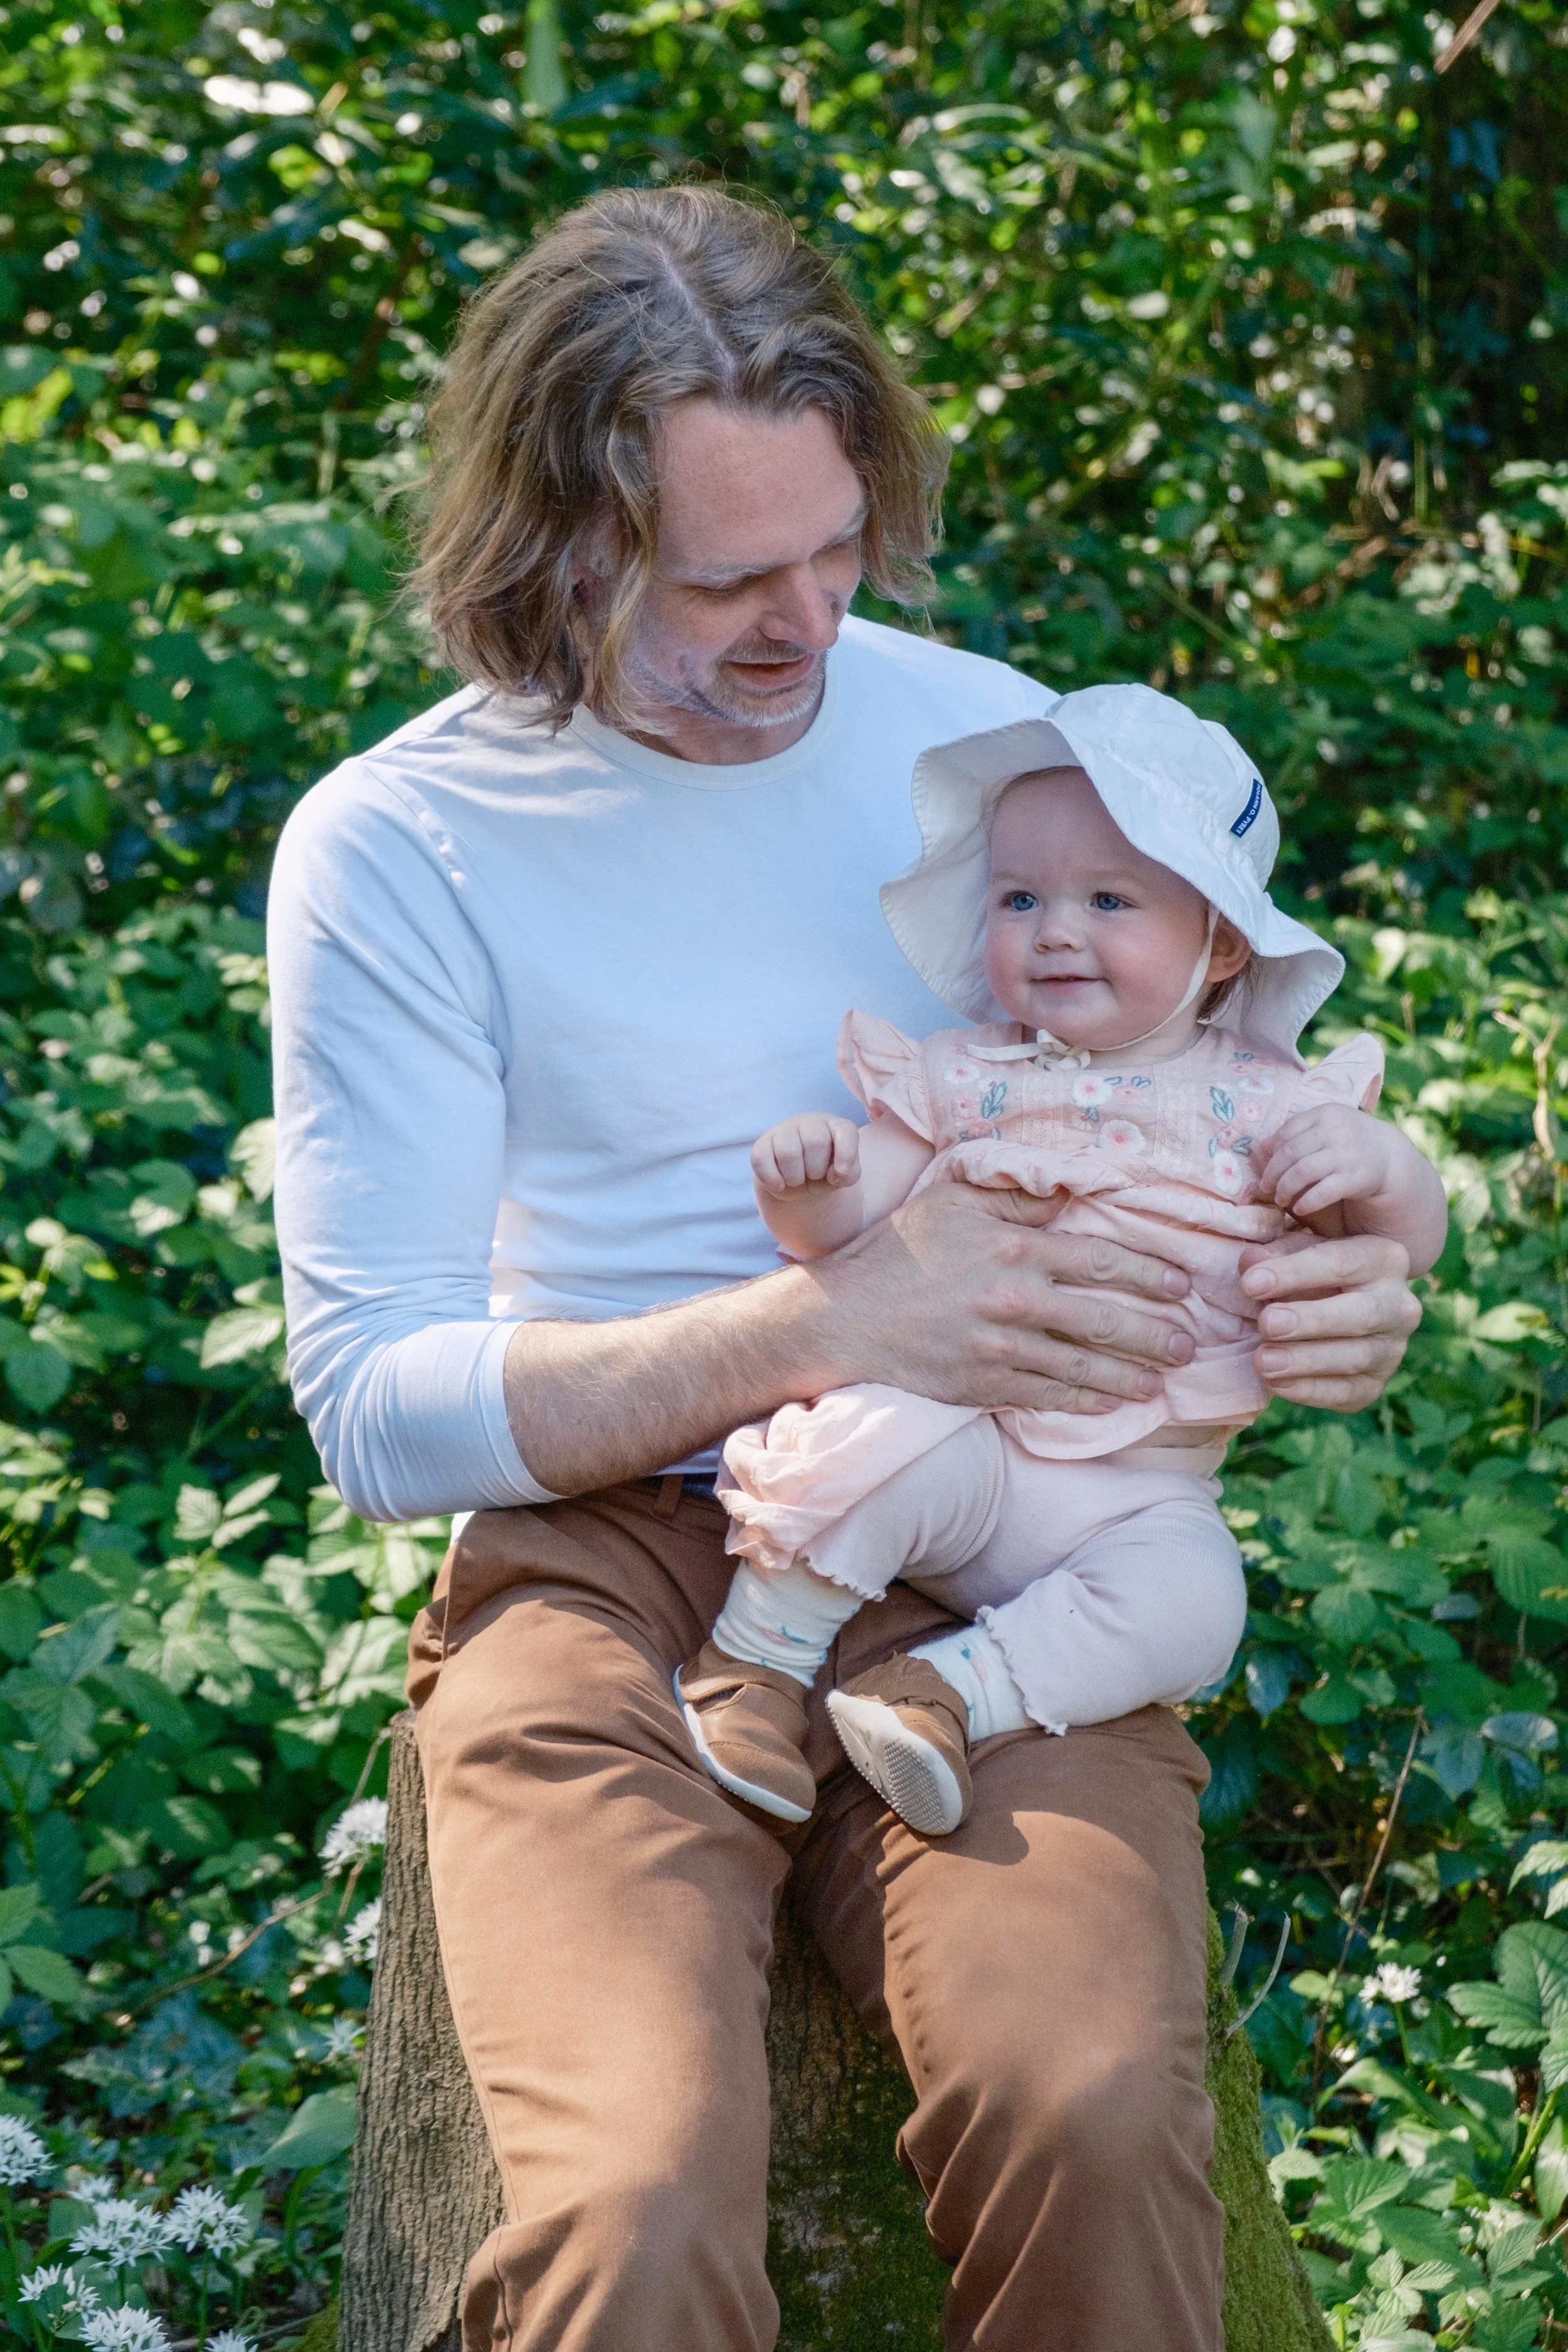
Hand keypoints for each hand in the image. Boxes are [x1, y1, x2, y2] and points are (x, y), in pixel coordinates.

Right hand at [752, 1114, 861, 1196]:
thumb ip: (850, 1174)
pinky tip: (779, 1184)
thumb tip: (836, 1173)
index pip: (845, 1131)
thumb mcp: (843, 1176)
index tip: (840, 1174)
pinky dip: (772, 1179)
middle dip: (816, 1169)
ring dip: (794, 1177)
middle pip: (815, 1142)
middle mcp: (810, 1122)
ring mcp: (784, 1130)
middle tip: (814, 1175)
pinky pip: (761, 1160)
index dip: (846, 1153)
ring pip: (787, 1151)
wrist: (798, 1181)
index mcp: (835, 1126)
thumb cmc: (825, 1172)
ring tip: (797, 1180)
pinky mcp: (762, 1144)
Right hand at [809, 1178, 1197, 1415]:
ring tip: (1162, 1379)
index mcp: (1014, 1248)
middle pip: (1106, 1320)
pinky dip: (1086, 1400)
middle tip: (1188, 1344)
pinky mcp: (985, 1385)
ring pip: (1085, 1365)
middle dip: (1155, 1334)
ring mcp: (1002, 1349)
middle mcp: (1016, 1300)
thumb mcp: (953, 1203)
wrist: (843, 1320)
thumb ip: (1015, 1200)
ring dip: (1131, 1374)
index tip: (1180, 1285)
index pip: (1101, 1260)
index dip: (1147, 1274)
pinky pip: (1049, 1395)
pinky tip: (1112, 1403)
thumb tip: (1069, 1192)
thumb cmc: (898, 1252)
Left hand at [1239, 1230, 1419, 1410]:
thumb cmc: (1310, 1272)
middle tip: (1267, 1324)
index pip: (1342, 1262)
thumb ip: (1275, 1254)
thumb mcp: (1295, 1252)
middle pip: (1362, 1314)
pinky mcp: (1376, 1383)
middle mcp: (1399, 1305)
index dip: (1295, 1273)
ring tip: (1263, 1360)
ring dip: (1306, 1361)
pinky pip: (1349, 1393)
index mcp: (1383, 1259)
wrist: (1333, 1310)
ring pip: (1357, 1358)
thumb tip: (1251, 1262)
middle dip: (1312, 1320)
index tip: (1251, 1283)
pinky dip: (1312, 1391)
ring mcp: (1392, 1348)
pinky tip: (1278, 1384)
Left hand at [1253, 1104, 1399, 1223]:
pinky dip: (1306, 1202)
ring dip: (1285, 1189)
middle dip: (1273, 1174)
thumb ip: (1296, 1134)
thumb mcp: (1325, 1128)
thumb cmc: (1347, 1141)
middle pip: (1289, 1153)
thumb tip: (1261, 1146)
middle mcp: (1335, 1130)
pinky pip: (1323, 1192)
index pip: (1287, 1131)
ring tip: (1280, 1199)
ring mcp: (1346, 1154)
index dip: (1272, 1152)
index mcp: (1325, 1114)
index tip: (1266, 1167)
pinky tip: (1299, 1208)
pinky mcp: (1356, 1177)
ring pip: (1302, 1172)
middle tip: (1266, 1188)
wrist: (1389, 1155)